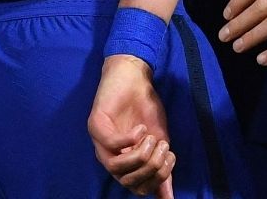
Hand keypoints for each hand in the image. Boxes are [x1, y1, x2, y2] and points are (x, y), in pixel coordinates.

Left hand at [88, 56, 176, 197]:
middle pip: (128, 182)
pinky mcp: (95, 125)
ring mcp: (99, 143)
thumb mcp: (160, 142)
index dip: (157, 179)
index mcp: (124, 165)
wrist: (136, 78)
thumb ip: (162, 170)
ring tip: (151, 136)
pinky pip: (111, 144)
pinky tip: (140, 128)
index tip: (171, 158)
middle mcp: (109, 158)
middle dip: (151, 167)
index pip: (138, 189)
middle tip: (163, 146)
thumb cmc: (146, 110)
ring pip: (116, 167)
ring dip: (140, 154)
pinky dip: (129, 139)